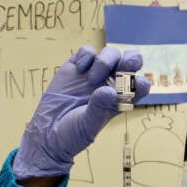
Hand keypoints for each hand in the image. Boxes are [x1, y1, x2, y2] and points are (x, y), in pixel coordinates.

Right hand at [13, 46, 149, 179]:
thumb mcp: (88, 125)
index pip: (140, 86)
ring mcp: (94, 74)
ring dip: (106, 62)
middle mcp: (111, 85)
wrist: (46, 133)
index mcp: (121, 100)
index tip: (129, 90)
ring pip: (111, 54)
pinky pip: (87, 51)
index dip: (140, 84)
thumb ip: (99, 107)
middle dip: (132, 60)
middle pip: (131, 63)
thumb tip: (110, 90)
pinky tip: (81, 69)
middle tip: (125, 66)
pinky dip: (87, 56)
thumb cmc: (72, 134)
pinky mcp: (76, 67)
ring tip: (92, 79)